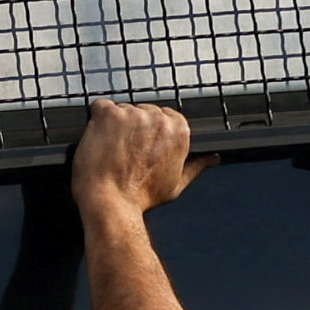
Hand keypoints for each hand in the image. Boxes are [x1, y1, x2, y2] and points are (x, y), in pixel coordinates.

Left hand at [72, 98, 206, 214]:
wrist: (111, 203)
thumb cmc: (141, 197)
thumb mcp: (176, 184)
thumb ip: (196, 166)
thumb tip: (213, 159)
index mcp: (179, 130)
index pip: (163, 117)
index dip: (148, 134)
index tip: (140, 149)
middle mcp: (158, 118)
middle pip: (142, 112)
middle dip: (133, 129)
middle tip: (124, 154)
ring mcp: (133, 114)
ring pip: (121, 111)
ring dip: (114, 127)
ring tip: (111, 152)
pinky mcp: (109, 115)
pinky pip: (100, 106)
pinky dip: (96, 120)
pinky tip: (98, 140)